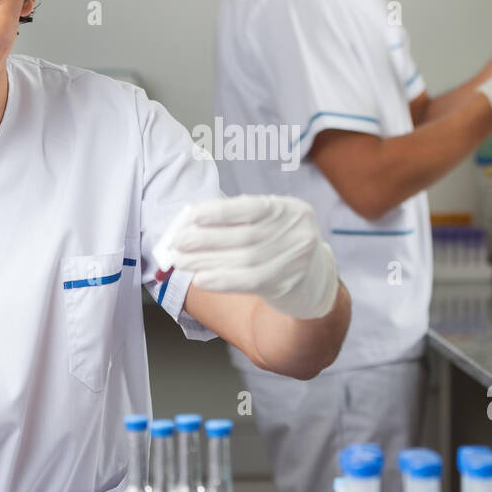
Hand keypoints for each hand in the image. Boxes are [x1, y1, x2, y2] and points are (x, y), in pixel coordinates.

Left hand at [154, 195, 338, 319]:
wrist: (314, 279)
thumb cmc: (279, 244)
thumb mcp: (269, 224)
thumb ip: (238, 220)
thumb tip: (192, 222)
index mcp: (291, 209)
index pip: (252, 207)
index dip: (220, 212)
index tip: (192, 216)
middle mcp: (298, 232)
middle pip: (244, 236)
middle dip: (205, 239)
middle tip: (177, 241)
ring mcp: (296, 260)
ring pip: (243, 260)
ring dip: (207, 261)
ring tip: (181, 261)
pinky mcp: (287, 284)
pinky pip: (249, 282)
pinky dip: (221, 280)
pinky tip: (200, 279)